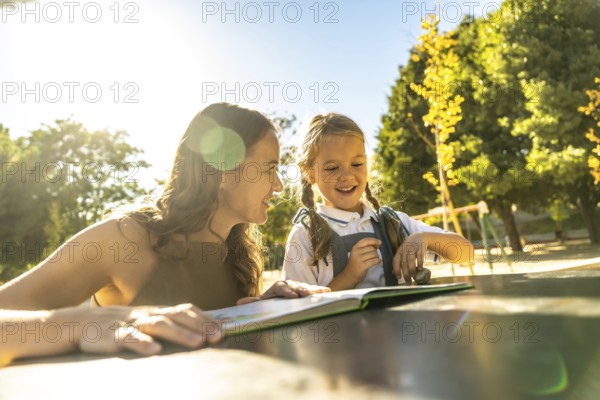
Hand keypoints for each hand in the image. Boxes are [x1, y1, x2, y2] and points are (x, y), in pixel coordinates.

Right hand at [63, 303, 222, 355]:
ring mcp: (131, 323)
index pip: (186, 310)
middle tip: (219, 336)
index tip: (225, 329)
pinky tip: (154, 351)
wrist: (79, 323)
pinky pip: (129, 338)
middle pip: (178, 316)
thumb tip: (198, 332)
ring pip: (159, 325)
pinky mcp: (113, 335)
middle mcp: (148, 314)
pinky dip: (142, 343)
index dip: (206, 318)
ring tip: (198, 343)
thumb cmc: (120, 325)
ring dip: (181, 334)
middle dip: (201, 325)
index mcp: (157, 311)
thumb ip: (168, 325)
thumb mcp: (145, 322)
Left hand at [237, 281, 329, 304]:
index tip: (293, 297)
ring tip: (320, 292)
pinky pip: (314, 290)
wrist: (285, 294)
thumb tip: (238, 303)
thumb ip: (254, 302)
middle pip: (295, 286)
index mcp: (278, 287)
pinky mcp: (308, 290)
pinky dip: (321, 290)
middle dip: (300, 290)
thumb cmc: (274, 299)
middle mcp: (290, 284)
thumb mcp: (264, 301)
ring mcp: (300, 286)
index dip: (287, 292)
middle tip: (305, 294)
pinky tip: (328, 291)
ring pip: (306, 287)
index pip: (281, 288)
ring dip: (313, 290)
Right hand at [344, 237, 381, 283]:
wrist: (349, 275)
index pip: (366, 240)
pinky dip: (378, 261)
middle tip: (374, 256)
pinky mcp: (363, 266)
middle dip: (375, 251)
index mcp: (355, 247)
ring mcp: (359, 259)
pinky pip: (374, 261)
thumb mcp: (357, 253)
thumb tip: (377, 244)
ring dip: (377, 257)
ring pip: (374, 254)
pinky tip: (377, 262)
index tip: (379, 243)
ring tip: (374, 259)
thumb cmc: (355, 264)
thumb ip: (365, 248)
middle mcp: (356, 252)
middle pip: (371, 248)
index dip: (374, 240)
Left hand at [393, 233, 426, 283]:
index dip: (396, 269)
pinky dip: (420, 262)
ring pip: (410, 259)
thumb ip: (399, 262)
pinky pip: (420, 255)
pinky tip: (421, 268)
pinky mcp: (420, 247)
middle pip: (404, 262)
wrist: (419, 237)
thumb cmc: (409, 248)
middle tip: (408, 281)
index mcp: (399, 251)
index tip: (398, 277)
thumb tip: (393, 273)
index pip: (396, 261)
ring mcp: (413, 247)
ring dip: (412, 268)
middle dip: (406, 273)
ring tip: (414, 275)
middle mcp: (405, 249)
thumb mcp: (402, 253)